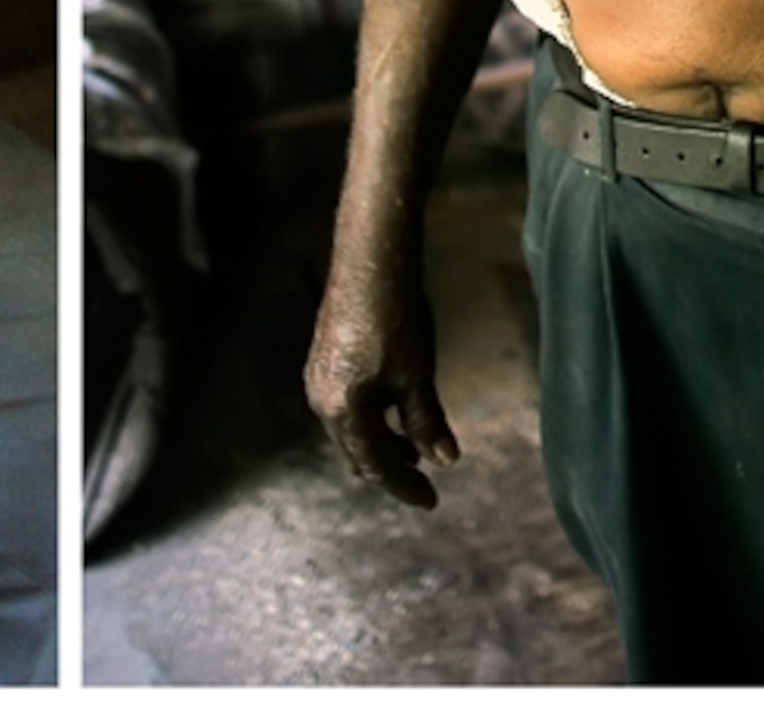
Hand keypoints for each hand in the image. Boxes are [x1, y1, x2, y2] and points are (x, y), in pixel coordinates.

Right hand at [304, 257, 457, 509]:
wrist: (371, 261)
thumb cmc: (395, 320)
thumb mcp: (417, 377)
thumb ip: (427, 423)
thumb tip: (445, 462)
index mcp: (341, 411)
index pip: (375, 465)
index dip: (405, 487)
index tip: (432, 502)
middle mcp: (320, 399)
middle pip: (357, 452)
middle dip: (390, 470)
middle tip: (425, 481)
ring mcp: (318, 378)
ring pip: (350, 429)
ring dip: (382, 444)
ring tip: (415, 449)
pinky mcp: (324, 358)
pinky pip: (345, 407)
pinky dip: (372, 420)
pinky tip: (395, 409)